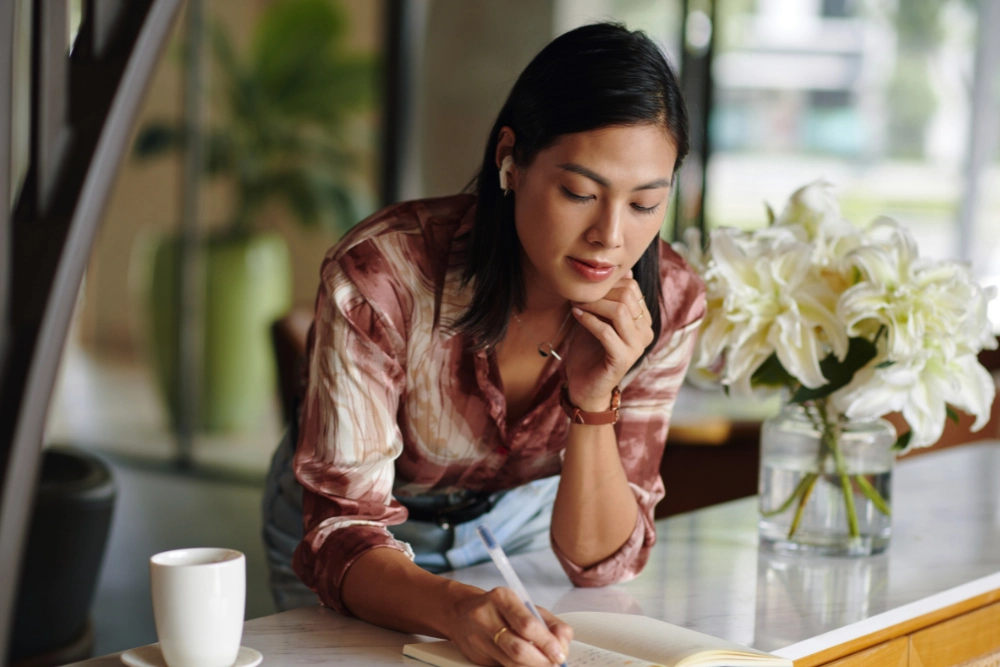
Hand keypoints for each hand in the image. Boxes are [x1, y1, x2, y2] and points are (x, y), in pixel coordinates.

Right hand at [447, 587, 572, 666]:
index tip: (560, 654)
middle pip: (518, 648)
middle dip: (541, 661)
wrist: (461, 612)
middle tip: (555, 663)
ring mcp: (478, 638)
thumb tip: (563, 644)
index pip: (527, 625)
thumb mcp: (525, 607)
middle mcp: (486, 616)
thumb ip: (549, 624)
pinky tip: (528, 665)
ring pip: (511, 662)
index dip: (547, 643)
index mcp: (502, 598)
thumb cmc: (500, 609)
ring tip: (544, 664)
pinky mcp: (475, 656)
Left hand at [564, 271, 652, 410]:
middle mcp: (646, 333)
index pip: (633, 288)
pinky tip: (576, 315)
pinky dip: (589, 320)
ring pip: (619, 311)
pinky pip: (607, 332)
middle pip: (628, 296)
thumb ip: (607, 299)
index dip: (608, 283)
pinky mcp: (622, 359)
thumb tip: (621, 272)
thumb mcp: (598, 318)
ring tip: (576, 304)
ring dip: (593, 304)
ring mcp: (637, 347)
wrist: (584, 386)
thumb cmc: (590, 351)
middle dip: (600, 292)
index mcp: (643, 321)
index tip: (586, 288)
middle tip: (578, 295)